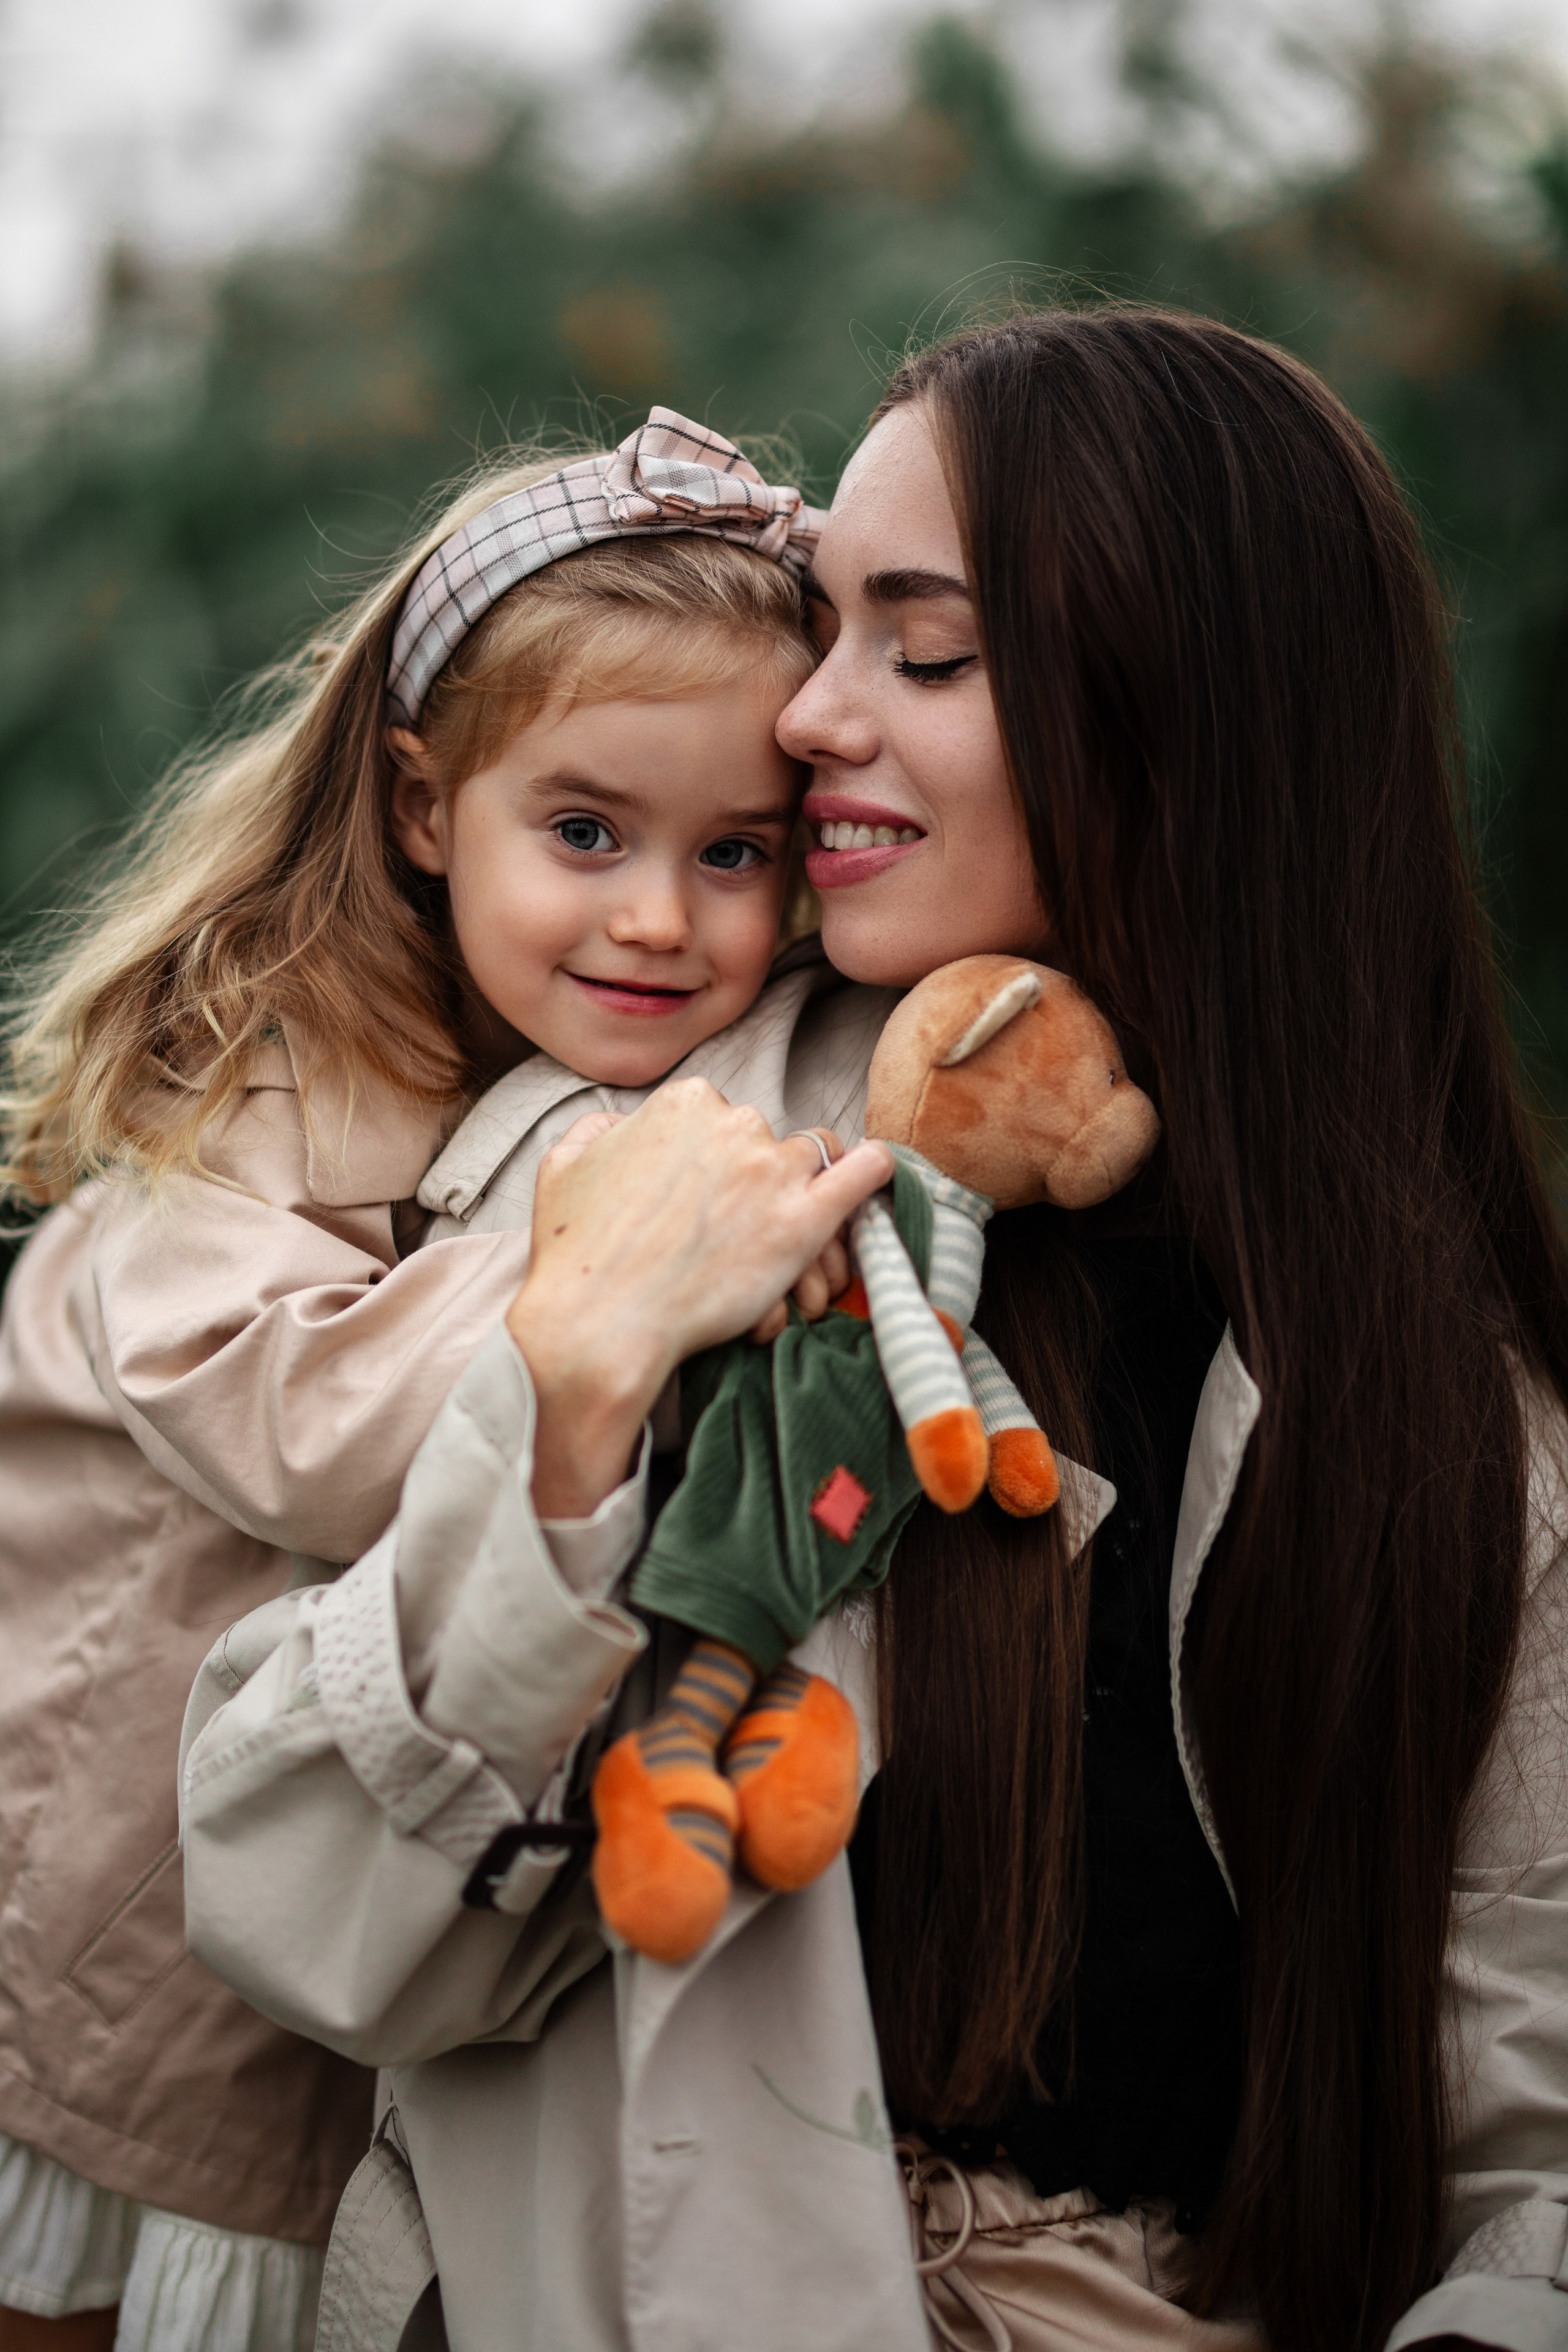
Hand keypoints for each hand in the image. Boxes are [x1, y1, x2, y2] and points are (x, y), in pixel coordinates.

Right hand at [507, 1082, 891, 1516]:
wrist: (599, 1322)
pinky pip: (863, 1173)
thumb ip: (602, 1129)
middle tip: (743, 1236)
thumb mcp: (565, 1163)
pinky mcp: (805, 1220)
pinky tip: (873, 1180)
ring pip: (816, 1161)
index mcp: (683, 1103)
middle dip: (761, 1184)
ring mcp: (773, 1169)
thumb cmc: (576, 1253)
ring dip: (805, 1198)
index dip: (722, 1163)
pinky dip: (873, 1171)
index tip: (713, 1200)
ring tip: (787, 1248)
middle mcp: (734, 1123)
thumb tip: (624, 1126)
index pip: (725, 1119)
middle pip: (769, 1143)